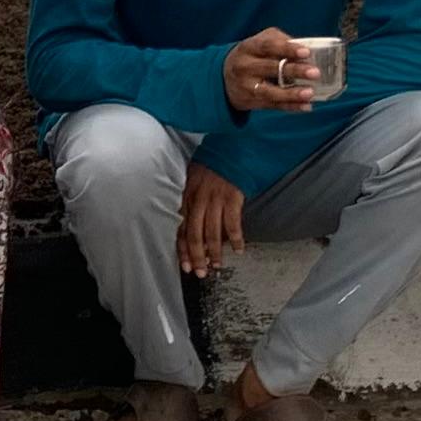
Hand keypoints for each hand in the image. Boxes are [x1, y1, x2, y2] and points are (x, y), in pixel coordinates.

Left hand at [178, 162, 248, 277]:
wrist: (229, 148)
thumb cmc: (210, 165)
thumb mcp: (192, 180)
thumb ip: (188, 201)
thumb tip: (184, 223)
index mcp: (187, 198)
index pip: (181, 229)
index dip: (183, 249)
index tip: (186, 266)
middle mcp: (198, 200)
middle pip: (195, 234)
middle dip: (197, 256)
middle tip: (201, 273)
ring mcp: (215, 199)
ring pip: (212, 232)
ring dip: (215, 252)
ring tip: (217, 266)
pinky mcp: (232, 197)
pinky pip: (233, 222)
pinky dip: (236, 238)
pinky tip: (239, 249)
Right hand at [220, 26, 318, 116]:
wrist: (222, 78)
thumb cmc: (251, 55)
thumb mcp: (259, 41)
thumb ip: (280, 40)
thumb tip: (306, 47)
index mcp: (248, 48)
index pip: (268, 46)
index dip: (287, 49)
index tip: (306, 52)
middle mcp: (245, 67)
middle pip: (270, 68)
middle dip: (294, 71)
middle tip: (315, 73)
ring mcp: (247, 87)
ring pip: (270, 92)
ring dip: (291, 93)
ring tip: (310, 93)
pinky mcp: (251, 102)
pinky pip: (273, 105)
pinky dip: (290, 107)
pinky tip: (306, 106)